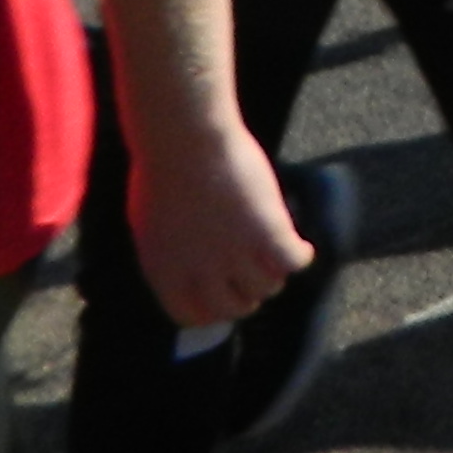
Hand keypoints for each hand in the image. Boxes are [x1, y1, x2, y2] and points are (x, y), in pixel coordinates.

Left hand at [125, 118, 313, 330]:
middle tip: (254, 275)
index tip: (223, 294)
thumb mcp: (152, 222)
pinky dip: (300, 256)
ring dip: (273, 274)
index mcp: (166, 272)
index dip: (212, 308)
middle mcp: (202, 272)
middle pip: (235, 308)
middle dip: (246, 294)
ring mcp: (236, 254)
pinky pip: (293, 262)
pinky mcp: (266, 231)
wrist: (184, 136)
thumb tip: (186, 267)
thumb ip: (170, 252)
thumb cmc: (163, 167)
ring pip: (267, 287)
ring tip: (275, 254)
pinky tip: (300, 245)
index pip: (192, 315)